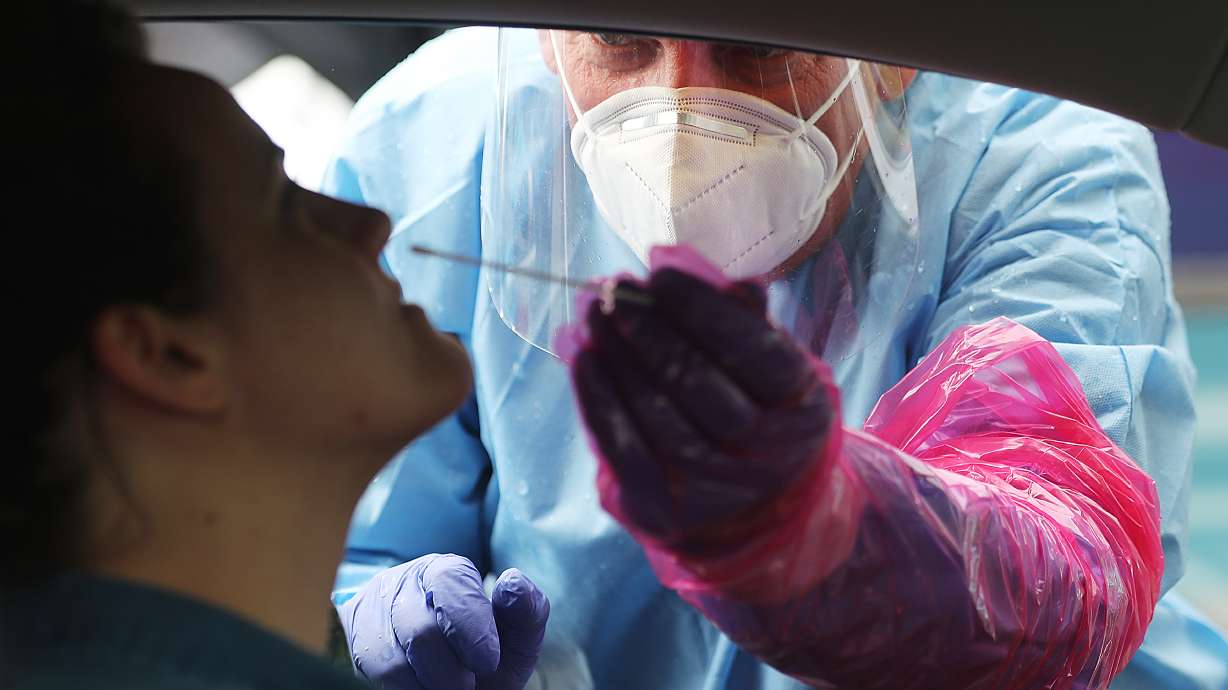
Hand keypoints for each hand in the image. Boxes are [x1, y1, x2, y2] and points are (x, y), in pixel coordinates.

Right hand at [338, 554, 548, 689]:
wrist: (445, 668)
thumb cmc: (484, 648)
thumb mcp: (514, 632)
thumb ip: (526, 610)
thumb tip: (513, 583)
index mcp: (447, 571)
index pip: (451, 585)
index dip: (472, 628)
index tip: (489, 662)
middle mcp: (405, 584)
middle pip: (421, 631)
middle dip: (451, 671)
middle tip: (469, 686)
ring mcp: (375, 613)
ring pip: (393, 660)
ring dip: (428, 685)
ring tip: (448, 689)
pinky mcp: (359, 644)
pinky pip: (375, 676)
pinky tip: (424, 689)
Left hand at [567, 250, 839, 551]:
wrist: (754, 514)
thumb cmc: (755, 412)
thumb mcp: (772, 368)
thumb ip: (745, 322)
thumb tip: (714, 274)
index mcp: (800, 406)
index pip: (752, 351)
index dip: (702, 310)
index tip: (659, 275)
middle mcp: (765, 456)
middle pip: (699, 384)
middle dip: (649, 331)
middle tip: (613, 291)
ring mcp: (714, 489)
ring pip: (657, 416)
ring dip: (617, 359)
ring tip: (594, 315)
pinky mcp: (665, 511)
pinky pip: (623, 450)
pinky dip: (599, 400)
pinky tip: (584, 359)